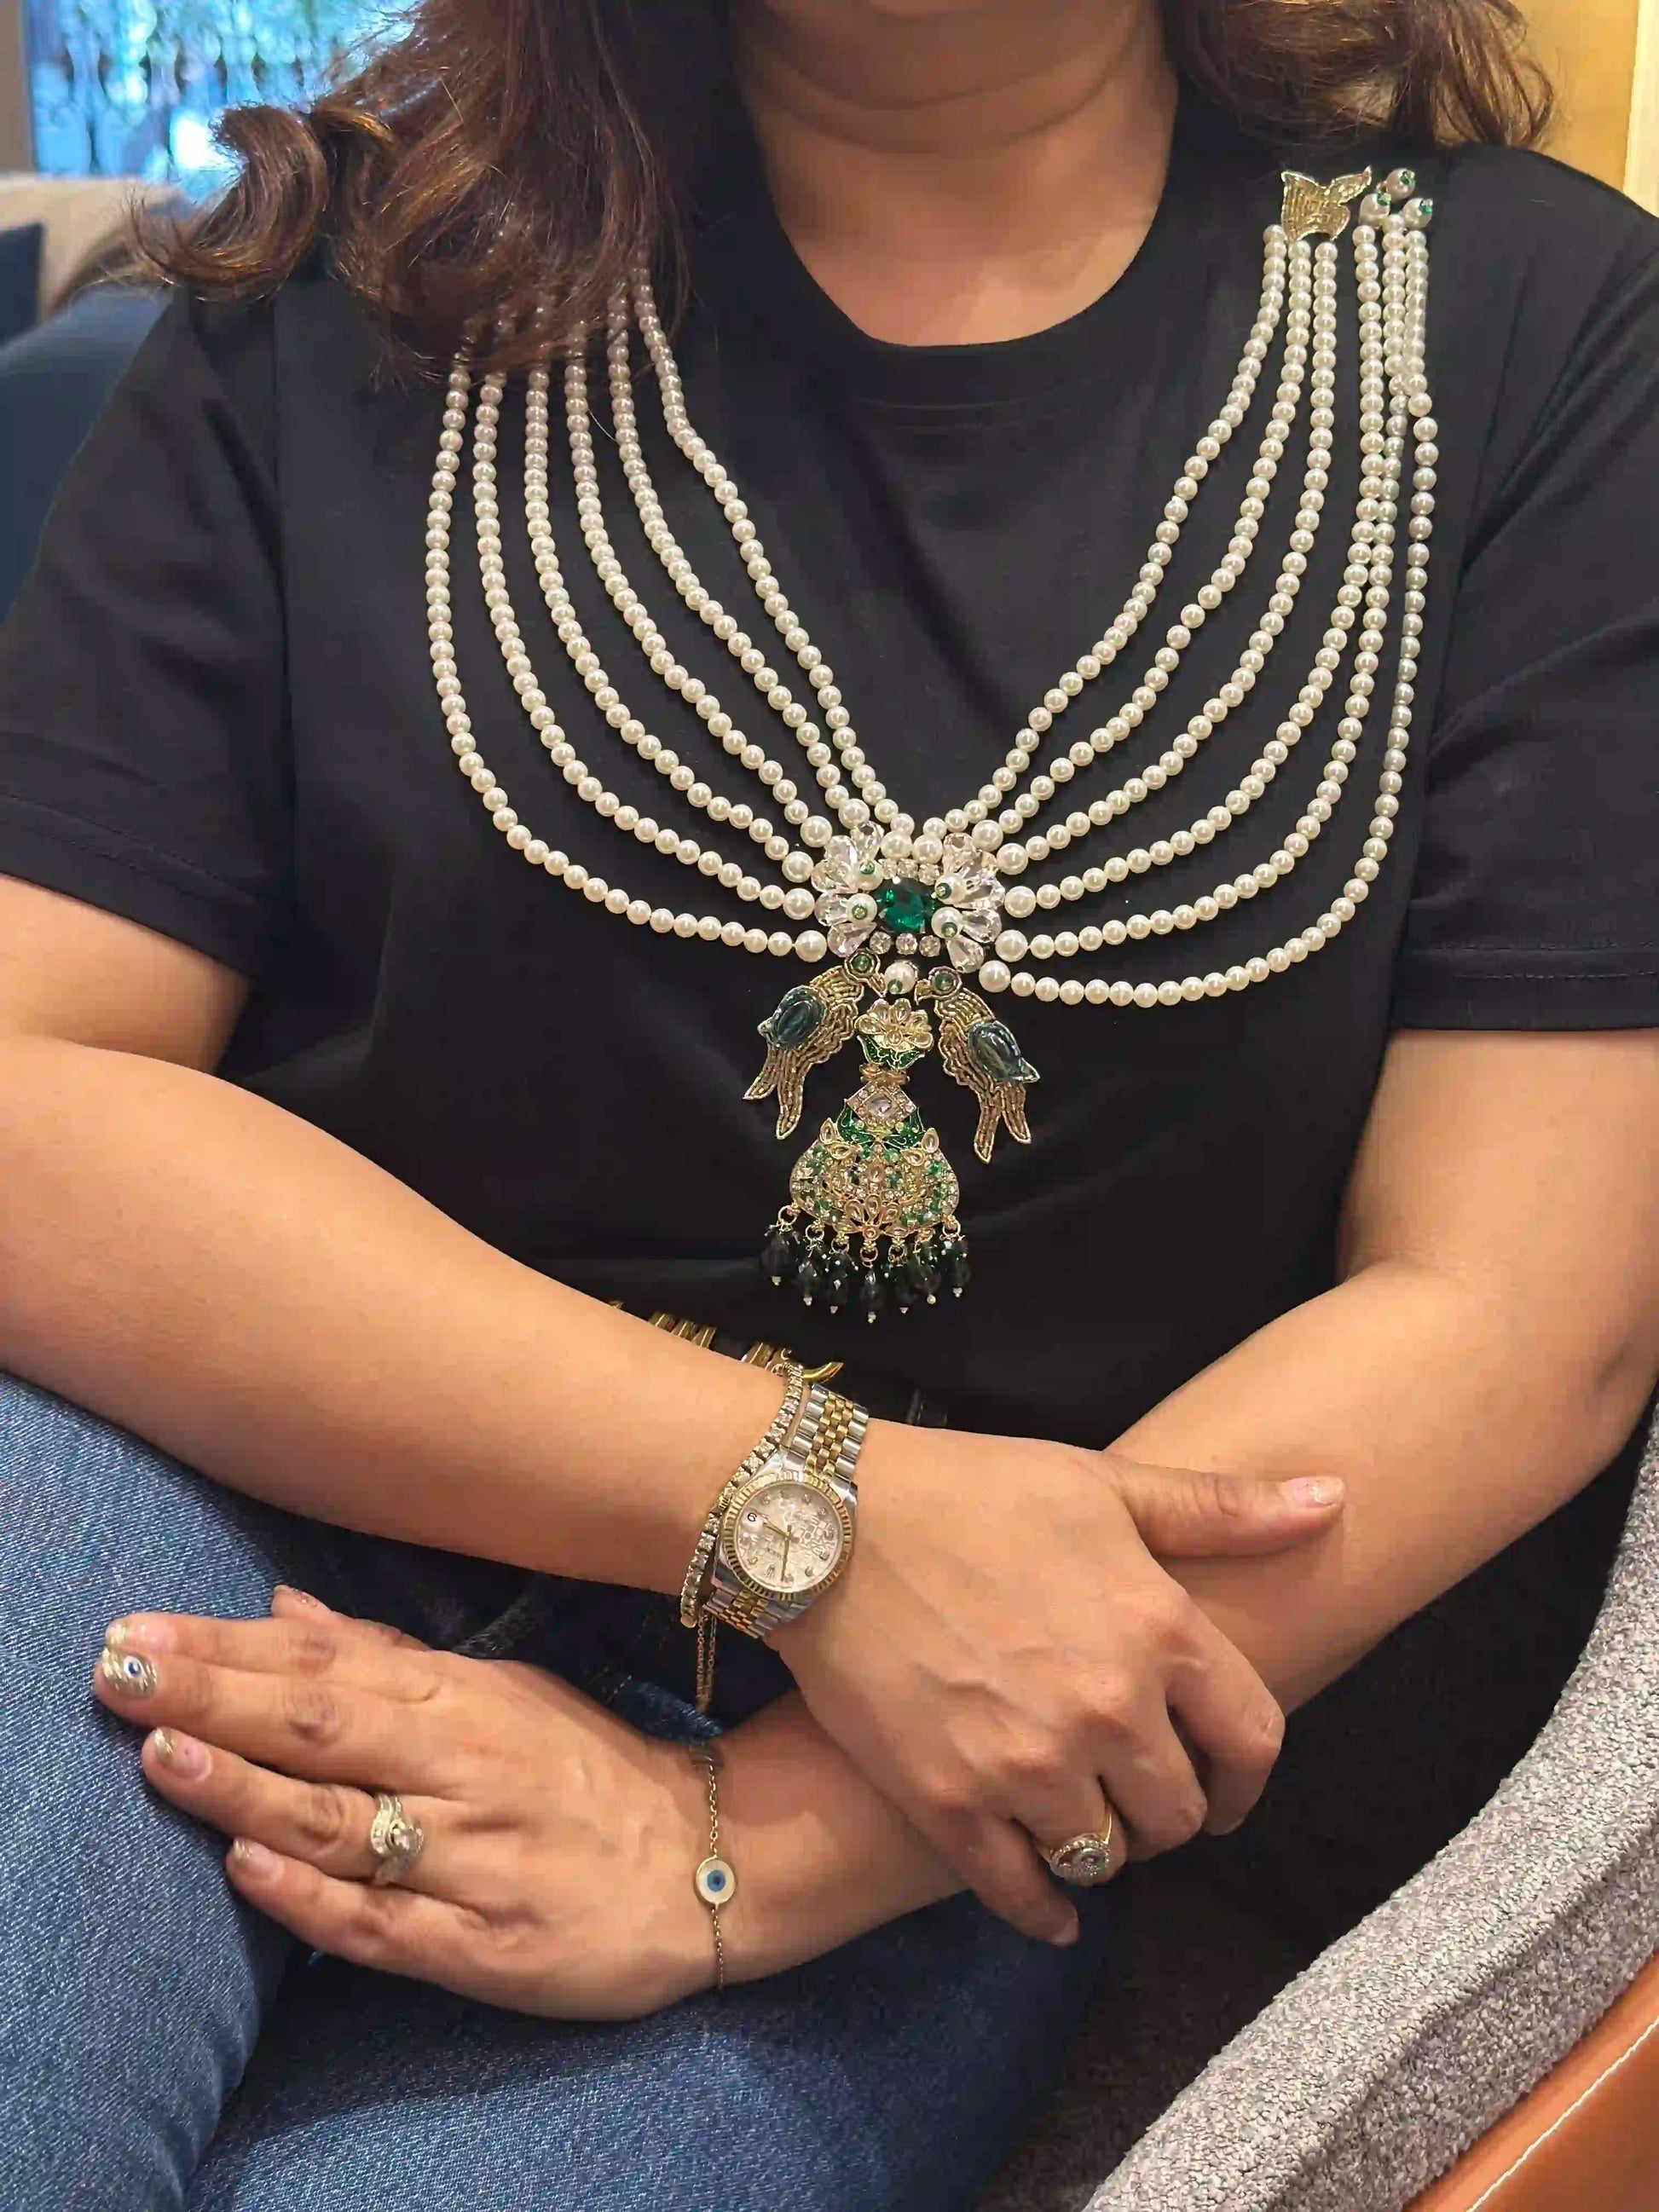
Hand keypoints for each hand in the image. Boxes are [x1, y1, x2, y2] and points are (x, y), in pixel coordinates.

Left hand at [92, 1588, 711, 2018]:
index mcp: (462, 1697)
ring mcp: (474, 1855)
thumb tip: (279, 1603)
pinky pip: (386, 1922)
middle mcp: (463, 1766)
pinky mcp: (484, 1944)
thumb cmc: (583, 1769)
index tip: (139, 1630)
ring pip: (344, 1821)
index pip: (325, 1662)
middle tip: (120, 1670)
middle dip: (214, 1697)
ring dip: (247, 1788)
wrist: (706, 1864)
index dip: (226, 1647)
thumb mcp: (500, 1691)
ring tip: (163, 1753)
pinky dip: (314, 1898)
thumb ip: (385, 1655)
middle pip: (322, 1726)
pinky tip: (250, 1871)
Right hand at [773, 1429, 1342, 1942]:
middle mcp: (1106, 1707)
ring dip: (1104, 1850)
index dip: (1246, 1778)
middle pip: (1178, 1814)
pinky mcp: (949, 1801)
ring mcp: (1026, 1763)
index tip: (1226, 1788)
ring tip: (1083, 1825)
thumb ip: (1221, 1508)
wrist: (822, 1519)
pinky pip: (1021, 1894)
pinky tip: (1048, 1904)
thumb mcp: (1102, 1482)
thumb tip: (1335, 1495)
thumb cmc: (968, 1489)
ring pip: (1105, 1858)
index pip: (1252, 1741)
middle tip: (1139, 1798)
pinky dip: (1044, 1910)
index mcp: (1158, 1627)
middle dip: (1167, 1811)